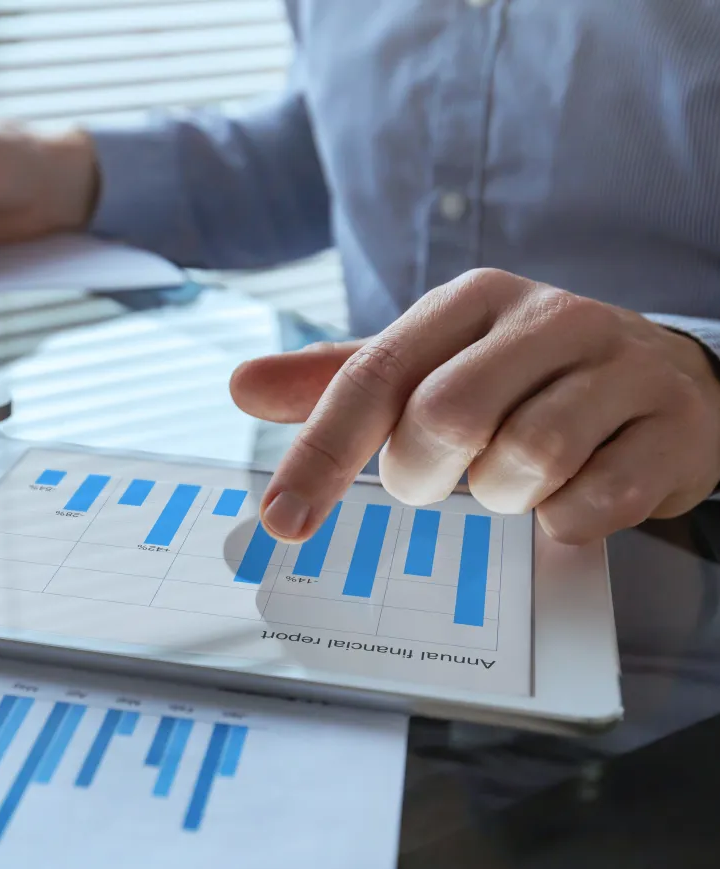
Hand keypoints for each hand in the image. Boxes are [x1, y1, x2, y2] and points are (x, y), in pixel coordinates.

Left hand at [230, 269, 719, 544]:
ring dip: (501, 497)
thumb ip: (342, 380)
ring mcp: (621, 370)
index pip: (376, 374)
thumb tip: (244, 385)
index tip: (283, 519)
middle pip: (446, 417)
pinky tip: (570, 495)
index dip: (321, 451)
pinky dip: (561, 521)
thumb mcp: (432, 364)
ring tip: (514, 478)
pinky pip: (591, 505)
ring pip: (524, 460)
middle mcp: (549, 319)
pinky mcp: (672, 431)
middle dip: (423, 474)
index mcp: (474, 300)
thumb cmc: (524, 378)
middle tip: (437, 477)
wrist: (664, 383)